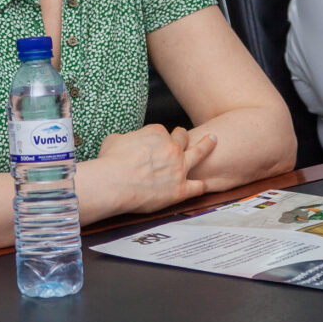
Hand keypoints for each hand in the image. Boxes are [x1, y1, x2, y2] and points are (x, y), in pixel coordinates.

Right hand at [92, 123, 216, 214]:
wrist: (114, 183)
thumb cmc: (110, 161)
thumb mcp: (114, 139)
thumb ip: (126, 138)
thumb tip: (124, 141)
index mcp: (157, 133)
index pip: (162, 132)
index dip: (158, 138)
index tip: (154, 143)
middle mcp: (172, 148)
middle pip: (183, 139)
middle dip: (183, 136)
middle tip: (185, 135)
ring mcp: (179, 168)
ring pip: (199, 154)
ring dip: (206, 146)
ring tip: (212, 141)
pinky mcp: (180, 189)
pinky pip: (198, 186)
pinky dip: (202, 185)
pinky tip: (205, 184)